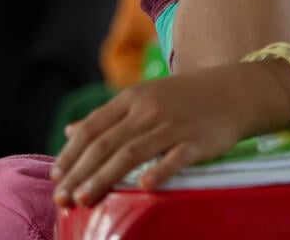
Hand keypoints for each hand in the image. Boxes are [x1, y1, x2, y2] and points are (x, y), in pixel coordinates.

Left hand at [51, 61, 289, 205]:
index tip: (55, 177)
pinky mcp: (197, 140)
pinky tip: (142, 188)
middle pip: (106, 143)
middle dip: (80, 172)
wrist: (234, 91)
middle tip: (62, 198)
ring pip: (132, 152)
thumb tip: (70, 131)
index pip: (93, 127)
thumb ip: (108, 116)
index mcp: (132, 98)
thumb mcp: (143, 97)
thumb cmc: (184, 99)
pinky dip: (159, 171)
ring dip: (105, 177)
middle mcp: (149, 109)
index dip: (71, 154)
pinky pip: (175, 157)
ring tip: (85, 198)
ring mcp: (173, 124)